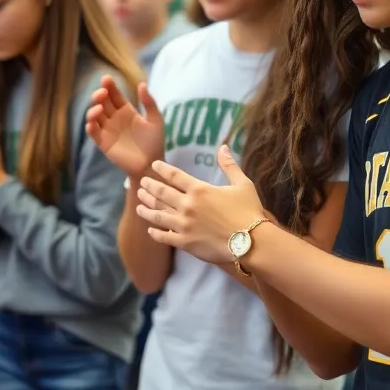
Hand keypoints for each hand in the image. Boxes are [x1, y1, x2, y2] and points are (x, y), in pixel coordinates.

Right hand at [85, 77, 163, 178]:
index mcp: (126, 110)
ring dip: (93, 109)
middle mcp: (114, 118)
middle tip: (102, 92)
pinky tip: (93, 121)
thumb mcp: (156, 119)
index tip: (106, 79)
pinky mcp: (103, 143)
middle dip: (99, 95)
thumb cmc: (154, 141)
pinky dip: (90, 126)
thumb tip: (142, 83)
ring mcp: (107, 130)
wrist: (152, 164)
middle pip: (102, 102)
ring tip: (99, 107)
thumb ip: (149, 102)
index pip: (114, 95)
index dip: (110, 86)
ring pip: (94, 116)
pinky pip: (93, 132)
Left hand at [135, 145, 266, 264]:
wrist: (251, 241)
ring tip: (138, 205)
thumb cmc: (248, 211)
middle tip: (141, 184)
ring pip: (158, 215)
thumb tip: (222, 147)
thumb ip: (229, 166)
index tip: (153, 166)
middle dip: (149, 187)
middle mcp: (187, 205)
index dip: (162, 169)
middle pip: (162, 194)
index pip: (175, 175)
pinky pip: (164, 237)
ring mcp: (183, 225)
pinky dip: (155, 233)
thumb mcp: (242, 184)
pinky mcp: (185, 243)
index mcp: (199, 190)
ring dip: (146, 208)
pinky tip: (150, 230)